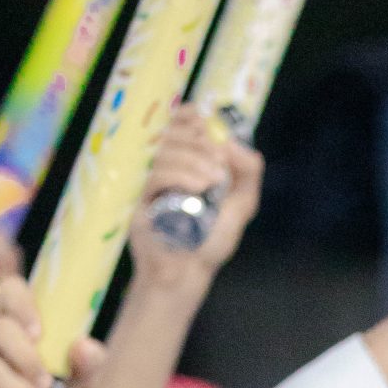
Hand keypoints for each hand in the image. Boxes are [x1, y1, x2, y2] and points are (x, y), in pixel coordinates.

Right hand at [129, 103, 264, 283]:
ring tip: (213, 181)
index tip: (203, 122)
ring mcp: (149, 180)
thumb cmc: (211, 239)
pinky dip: (180, 175)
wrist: (189, 271)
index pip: (178, 124)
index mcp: (184, 160)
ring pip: (164, 151)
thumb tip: (233, 143)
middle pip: (171, 133)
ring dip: (193, 160)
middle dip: (198, 141)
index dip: (188, 116)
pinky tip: (199, 187)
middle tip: (218, 161)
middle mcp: (164, 165)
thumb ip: (248, 172)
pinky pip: (155, 174)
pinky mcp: (140, 197)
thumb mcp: (241, 204)